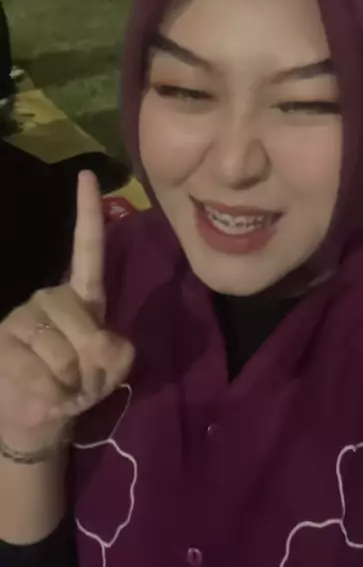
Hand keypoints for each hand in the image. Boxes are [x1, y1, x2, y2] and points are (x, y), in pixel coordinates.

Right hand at [0, 171, 134, 454]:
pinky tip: (46, 398)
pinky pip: (36, 369)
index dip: (87, 213)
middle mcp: (48, 298)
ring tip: (65, 392)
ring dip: (72, 381)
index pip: (87, 249)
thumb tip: (99, 344)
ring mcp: (21, 319)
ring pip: (59, 348)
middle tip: (86, 382)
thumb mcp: (109, 373)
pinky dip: (51, 394)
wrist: (37, 421)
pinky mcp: (2, 344)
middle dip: (90, 358)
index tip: (87, 176)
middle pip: (76, 313)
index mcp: (82, 296)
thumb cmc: (77, 386)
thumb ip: (116, 355)